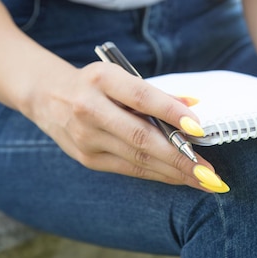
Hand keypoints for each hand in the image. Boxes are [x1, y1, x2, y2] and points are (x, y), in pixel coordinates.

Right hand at [31, 61, 228, 192]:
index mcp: (101, 79)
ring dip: (174, 172)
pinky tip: (179, 178)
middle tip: (209, 171)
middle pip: (141, 136)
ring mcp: (86, 138)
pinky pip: (129, 169)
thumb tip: (193, 105)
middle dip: (179, 157)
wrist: (47, 97)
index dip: (171, 112)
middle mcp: (89, 109)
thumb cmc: (94, 84)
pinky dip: (158, 174)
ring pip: (138, 158)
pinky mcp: (88, 159)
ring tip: (203, 180)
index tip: (199, 128)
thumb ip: (155, 93)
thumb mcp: (119, 76)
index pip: (141, 97)